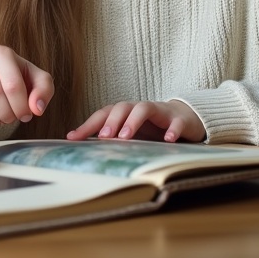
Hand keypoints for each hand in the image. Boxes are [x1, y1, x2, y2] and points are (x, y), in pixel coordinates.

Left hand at [66, 100, 205, 142]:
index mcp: (125, 113)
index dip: (87, 125)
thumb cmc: (152, 128)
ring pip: (144, 109)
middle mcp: (139, 109)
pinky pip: (175, 122)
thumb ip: (111, 139)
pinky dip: (172, 130)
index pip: (103, 114)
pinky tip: (168, 140)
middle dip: (111, 121)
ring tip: (125, 136)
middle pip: (122, 107)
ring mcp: (160, 112)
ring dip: (133, 121)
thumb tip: (83, 150)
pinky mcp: (179, 119)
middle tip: (103, 136)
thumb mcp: (131, 134)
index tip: (72, 138)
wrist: (186, 118)